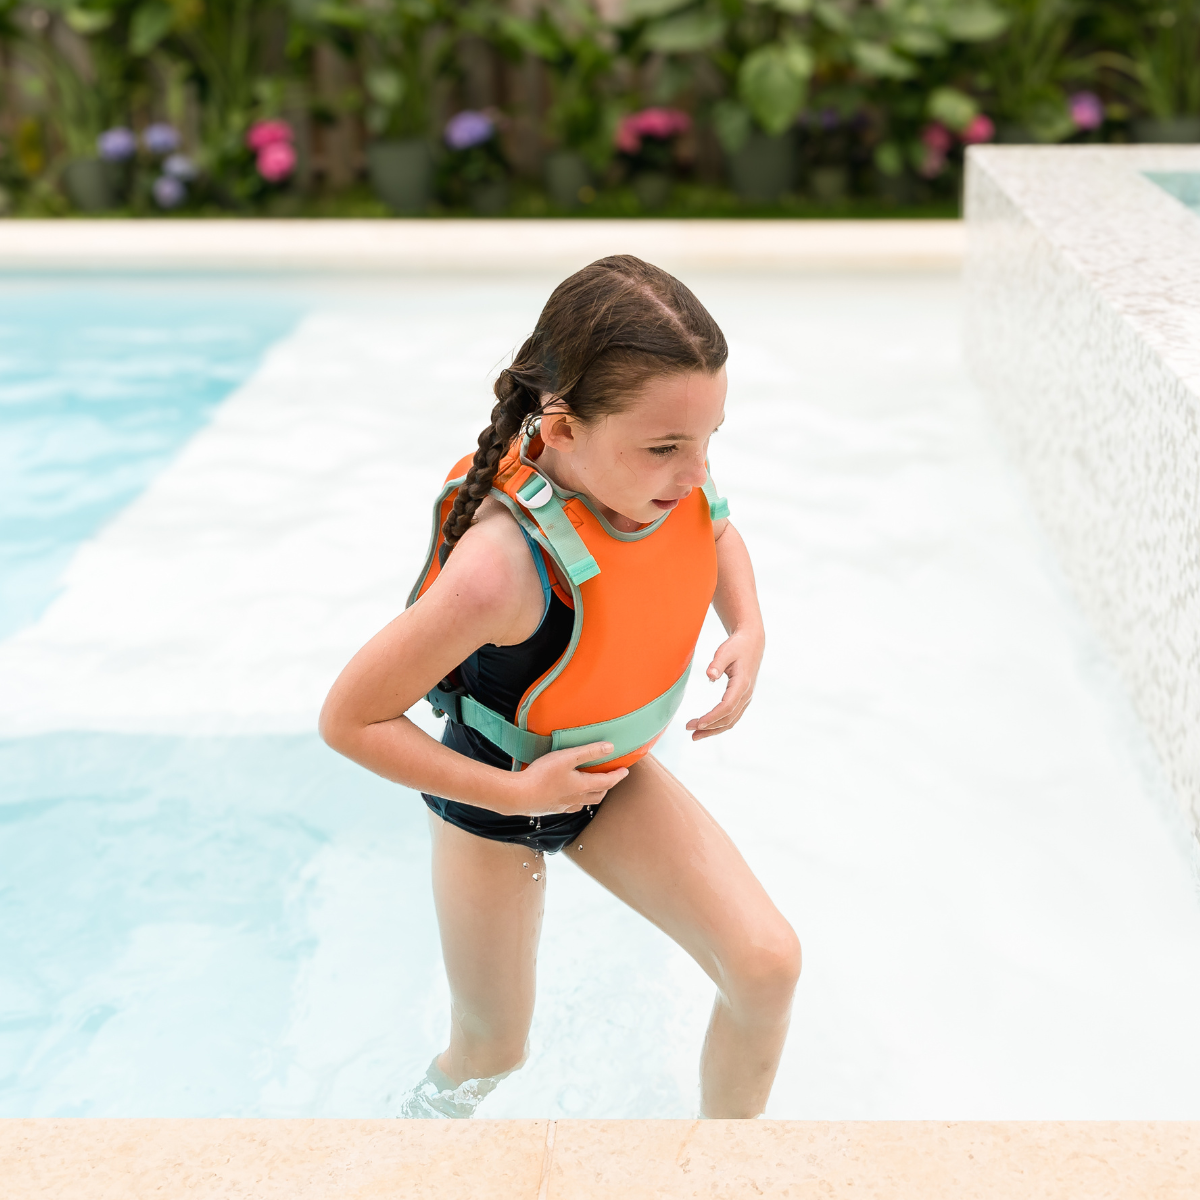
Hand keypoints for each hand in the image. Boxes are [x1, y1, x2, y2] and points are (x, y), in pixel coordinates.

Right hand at [509, 741, 628, 815]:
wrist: (518, 796)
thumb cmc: (542, 775)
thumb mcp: (567, 757)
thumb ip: (589, 751)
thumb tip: (610, 748)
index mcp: (582, 786)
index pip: (607, 782)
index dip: (618, 776)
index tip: (625, 771)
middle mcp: (576, 799)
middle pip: (598, 795)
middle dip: (607, 787)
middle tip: (611, 779)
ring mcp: (563, 806)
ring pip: (584, 803)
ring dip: (592, 796)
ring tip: (592, 788)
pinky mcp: (551, 809)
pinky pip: (570, 807)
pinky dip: (576, 802)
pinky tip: (569, 798)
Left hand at [685, 627, 762, 740]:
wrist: (752, 642)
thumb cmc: (737, 646)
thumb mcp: (726, 651)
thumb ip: (717, 663)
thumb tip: (710, 676)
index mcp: (742, 684)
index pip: (727, 707)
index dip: (712, 717)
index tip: (698, 724)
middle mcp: (746, 694)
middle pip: (728, 719)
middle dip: (709, 727)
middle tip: (689, 729)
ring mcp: (746, 698)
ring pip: (731, 721)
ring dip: (713, 730)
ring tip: (695, 734)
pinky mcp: (742, 698)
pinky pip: (732, 716)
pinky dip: (719, 724)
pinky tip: (707, 726)